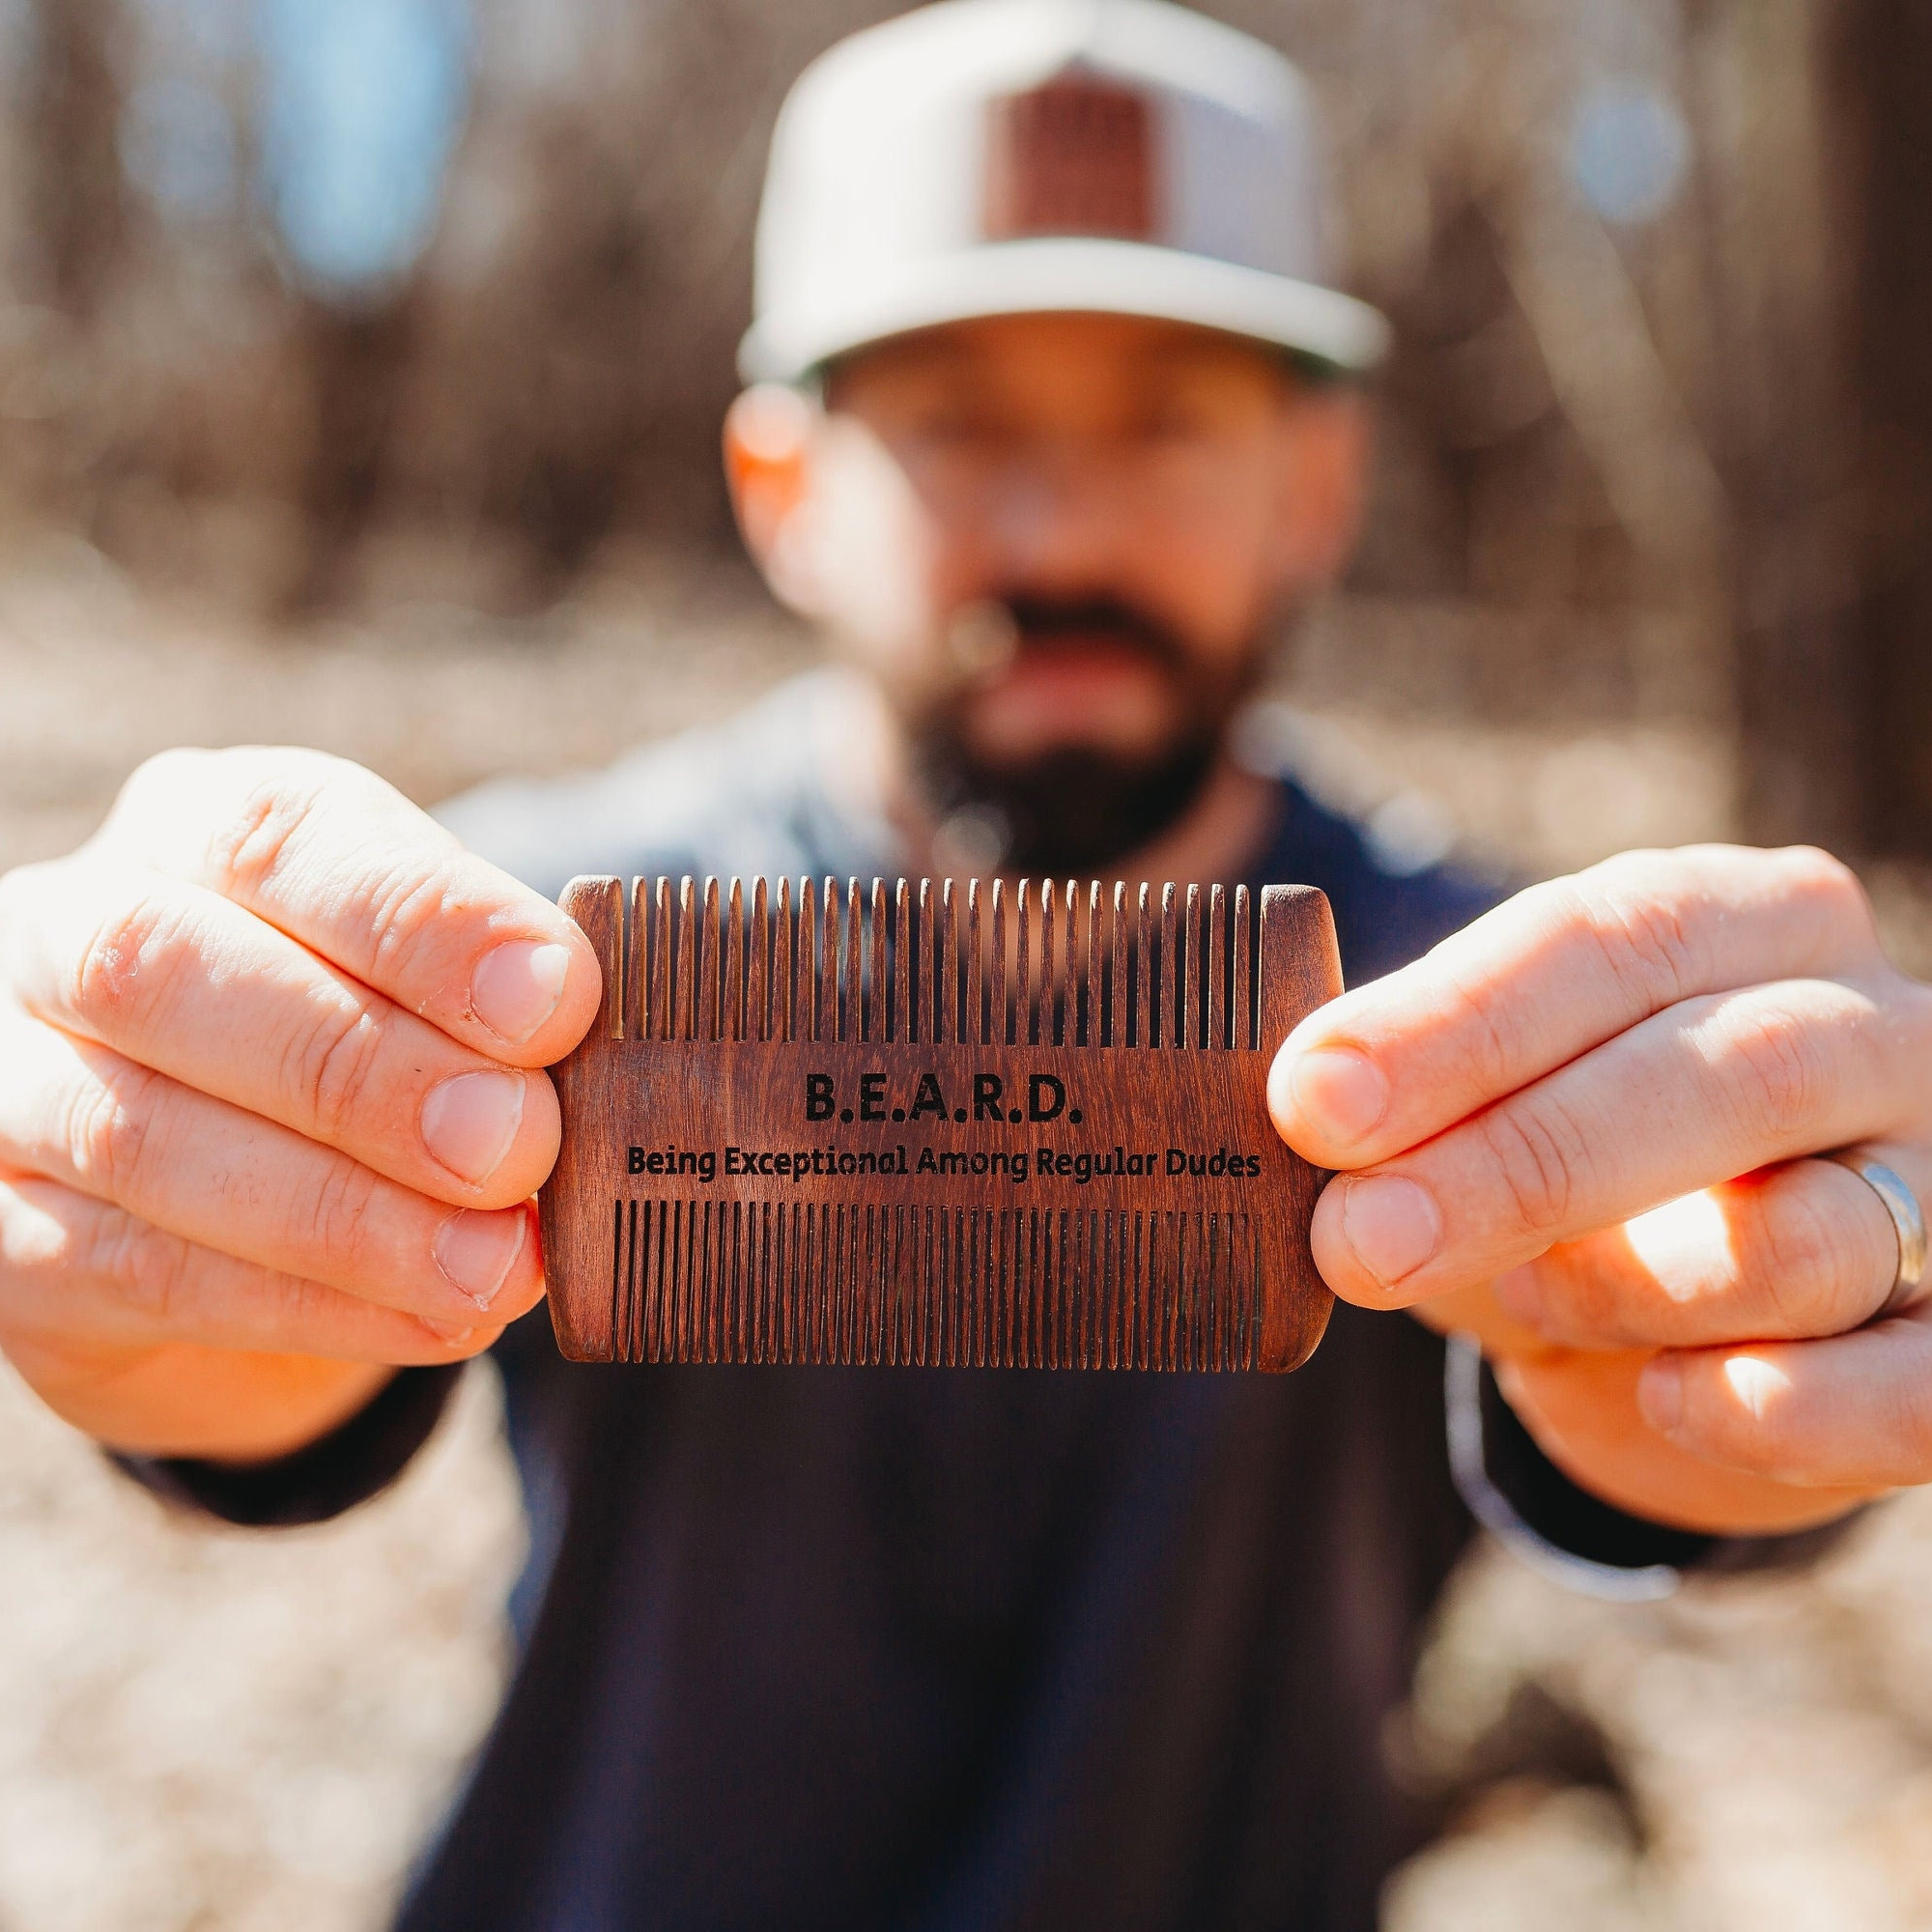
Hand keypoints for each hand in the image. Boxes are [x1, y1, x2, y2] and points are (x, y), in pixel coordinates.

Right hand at [0, 748, 600, 1459]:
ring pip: (140, 1137)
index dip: (422, 919)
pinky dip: (307, 1304)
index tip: (557, 1001)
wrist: (241, 1207)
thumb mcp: (440, 997)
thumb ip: (497, 1013)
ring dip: (345, 1215)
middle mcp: (69, 928)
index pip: (282, 834)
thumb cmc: (376, 1053)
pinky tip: (432, 1320)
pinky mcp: (0, 1231)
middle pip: (170, 971)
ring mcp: (12, 1079)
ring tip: (496, 1263)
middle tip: (518, 1145)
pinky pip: (137, 1271)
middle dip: (368, 1068)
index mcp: (200, 828)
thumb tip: (585, 1063)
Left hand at [1268, 844, 1931, 1535]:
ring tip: (1521, 1299)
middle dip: (1518, 1160)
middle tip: (1358, 1236)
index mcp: (1743, 923)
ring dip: (1629, 1284)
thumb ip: (1408, 1098)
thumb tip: (1306, 1106)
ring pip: (1811, 1236)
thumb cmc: (1554, 1181)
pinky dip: (1787, 1409)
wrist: (1672, 1326)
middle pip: (1721, 1071)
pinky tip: (1677, 1401)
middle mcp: (1873, 1029)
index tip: (1315, 1101)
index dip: (1455, 1022)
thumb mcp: (1472, 1111)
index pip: (1610, 939)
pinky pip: (1916, 1390)